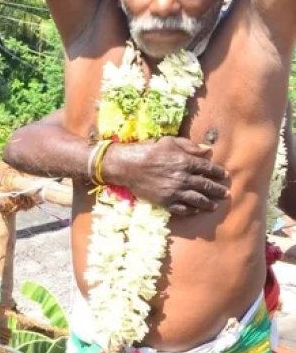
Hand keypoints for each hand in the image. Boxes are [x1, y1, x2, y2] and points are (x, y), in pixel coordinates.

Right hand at [104, 137, 228, 215]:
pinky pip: (183, 209)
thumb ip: (190, 146)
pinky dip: (191, 211)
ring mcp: (175, 191)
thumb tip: (207, 151)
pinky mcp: (165, 201)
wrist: (127, 166)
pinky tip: (196, 211)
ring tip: (215, 206)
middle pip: (207, 186)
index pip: (208, 168)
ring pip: (198, 200)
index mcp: (186, 161)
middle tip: (226, 193)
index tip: (224, 176)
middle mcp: (183, 178)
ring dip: (209, 203)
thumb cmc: (147, 150)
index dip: (218, 173)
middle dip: (218, 190)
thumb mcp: (169, 141)